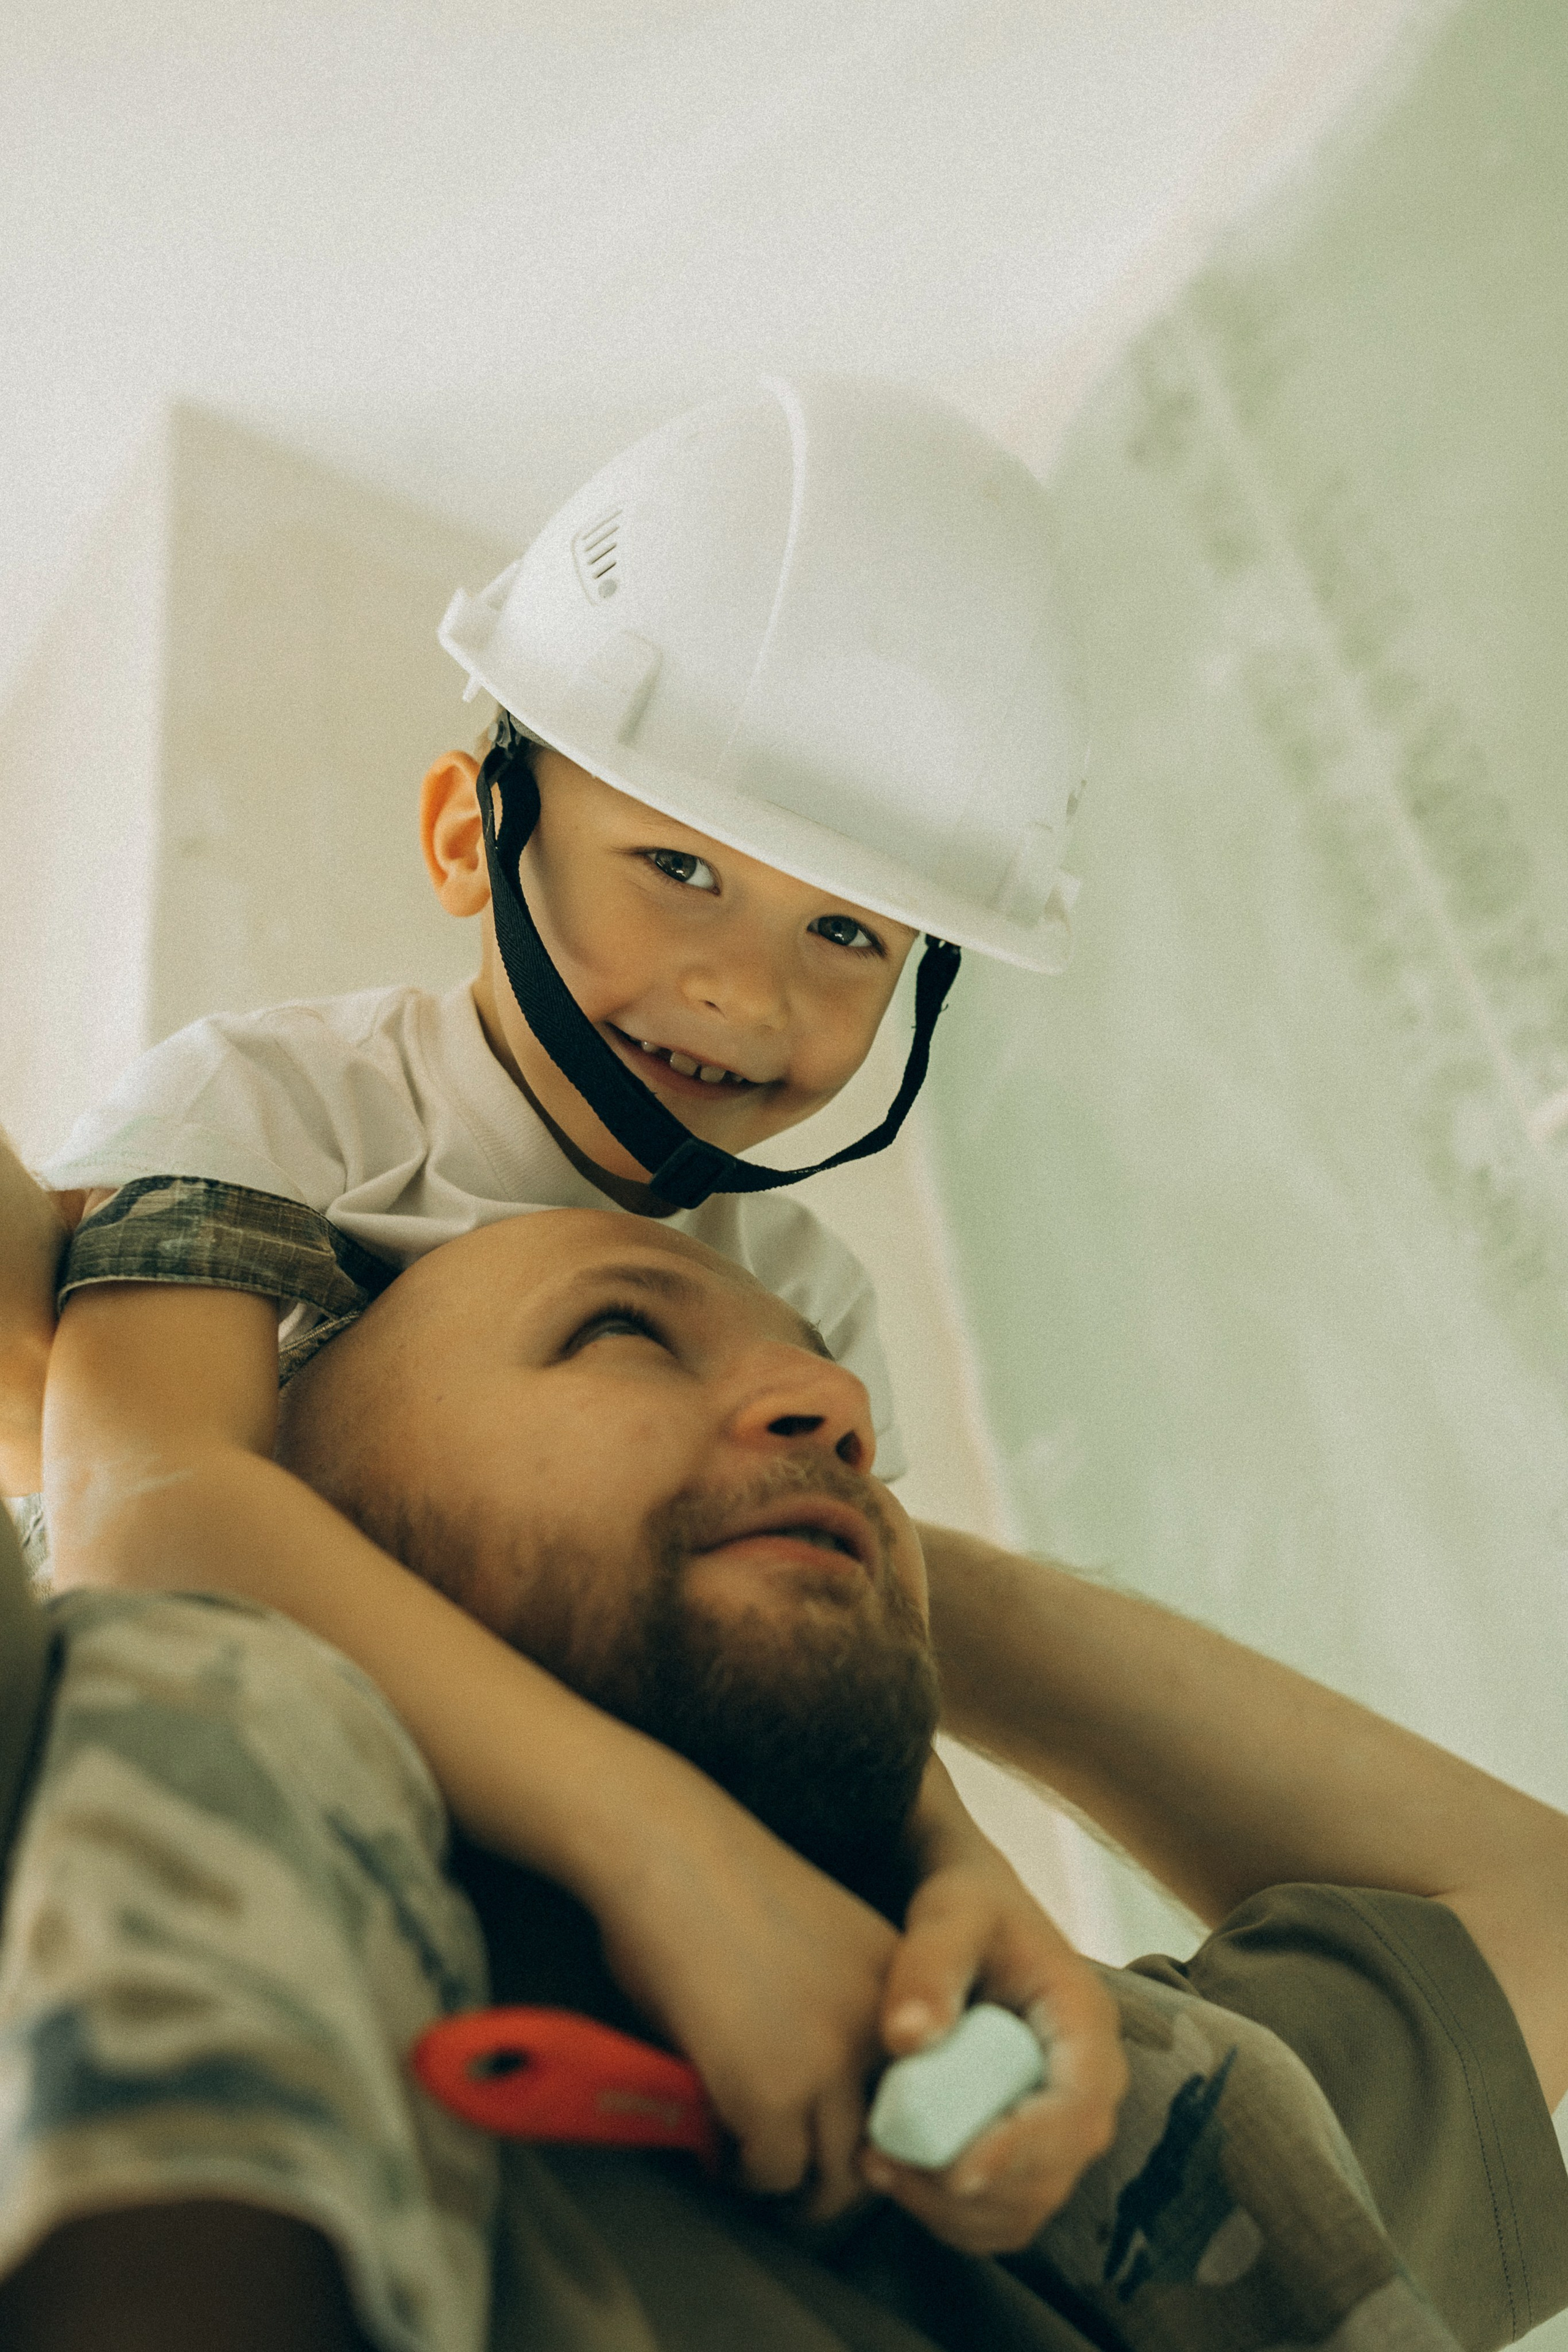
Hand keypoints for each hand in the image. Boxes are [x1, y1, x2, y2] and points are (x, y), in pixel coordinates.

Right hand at [589, 1753, 898, 2221]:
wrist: (669, 1849)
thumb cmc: (720, 1880)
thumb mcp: (820, 1947)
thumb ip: (839, 2014)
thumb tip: (819, 2098)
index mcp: (902, 1985)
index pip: (920, 2093)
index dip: (879, 2127)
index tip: (842, 2139)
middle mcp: (883, 2030)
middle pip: (884, 2148)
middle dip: (842, 2175)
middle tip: (799, 2181)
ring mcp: (831, 2066)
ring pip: (832, 2178)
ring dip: (793, 2187)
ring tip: (756, 2174)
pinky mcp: (772, 2096)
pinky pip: (770, 2173)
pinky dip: (742, 2174)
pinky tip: (718, 2152)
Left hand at [859, 1756, 1126, 2253]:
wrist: (970, 1920)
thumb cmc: (967, 1906)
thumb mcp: (951, 1912)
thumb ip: (931, 1963)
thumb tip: (908, 2037)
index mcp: (1087, 2028)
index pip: (1075, 2113)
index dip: (1021, 2152)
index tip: (954, 2172)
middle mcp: (1087, 2088)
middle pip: (1050, 2175)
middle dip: (969, 2190)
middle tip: (886, 2164)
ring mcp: (1058, 2126)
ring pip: (1023, 2208)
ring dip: (951, 2211)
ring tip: (878, 2165)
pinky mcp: (1025, 2149)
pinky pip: (1001, 2211)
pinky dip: (950, 2214)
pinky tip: (894, 2174)